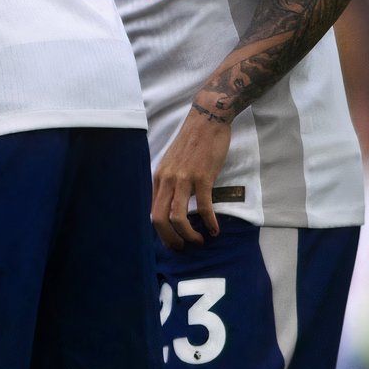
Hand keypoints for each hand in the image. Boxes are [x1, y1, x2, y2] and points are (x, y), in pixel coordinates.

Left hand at [150, 105, 232, 248]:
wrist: (206, 121)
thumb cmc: (192, 143)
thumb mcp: (172, 164)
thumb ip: (170, 183)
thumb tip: (171, 205)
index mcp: (158, 178)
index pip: (152, 211)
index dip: (160, 232)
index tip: (171, 241)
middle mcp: (166, 180)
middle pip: (159, 219)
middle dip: (170, 239)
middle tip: (182, 248)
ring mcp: (183, 178)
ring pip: (178, 216)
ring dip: (188, 235)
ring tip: (199, 242)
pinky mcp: (202, 176)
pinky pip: (203, 206)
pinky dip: (209, 222)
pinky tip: (216, 230)